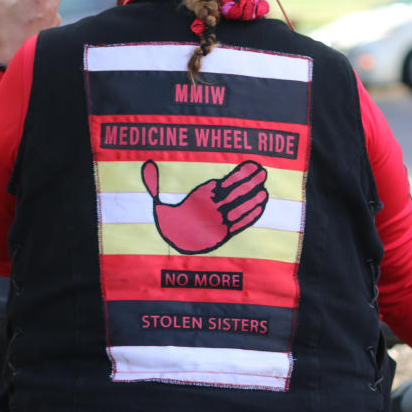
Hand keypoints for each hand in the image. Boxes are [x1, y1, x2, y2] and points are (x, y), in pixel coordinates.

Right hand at [0, 0, 83, 65]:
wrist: (16, 59)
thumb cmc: (6, 31)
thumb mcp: (2, 7)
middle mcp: (51, 3)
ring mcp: (56, 15)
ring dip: (39, 1)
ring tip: (20, 21)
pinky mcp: (57, 26)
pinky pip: (46, 14)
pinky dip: (37, 15)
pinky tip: (26, 29)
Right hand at [141, 160, 268, 253]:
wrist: (172, 247)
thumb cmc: (169, 221)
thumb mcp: (159, 202)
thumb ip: (154, 184)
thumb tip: (146, 165)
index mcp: (199, 198)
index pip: (224, 183)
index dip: (240, 174)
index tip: (252, 164)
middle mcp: (211, 209)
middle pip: (236, 193)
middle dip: (251, 181)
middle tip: (263, 172)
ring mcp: (219, 222)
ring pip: (241, 207)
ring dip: (254, 196)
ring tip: (264, 187)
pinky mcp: (224, 234)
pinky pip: (242, 222)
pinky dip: (253, 212)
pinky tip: (261, 204)